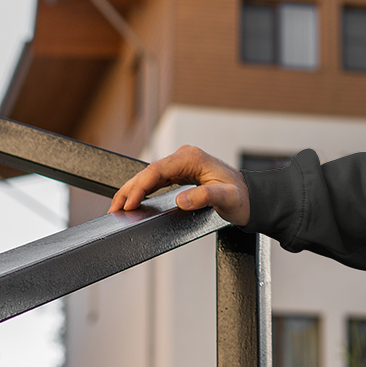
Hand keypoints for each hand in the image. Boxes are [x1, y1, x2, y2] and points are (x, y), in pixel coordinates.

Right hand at [108, 145, 251, 224]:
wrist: (251, 198)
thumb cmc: (242, 198)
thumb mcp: (227, 198)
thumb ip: (205, 197)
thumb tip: (181, 199)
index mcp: (192, 158)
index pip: (157, 170)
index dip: (139, 187)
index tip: (129, 203)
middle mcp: (184, 158)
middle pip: (148, 172)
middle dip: (129, 190)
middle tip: (114, 208)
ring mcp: (181, 165)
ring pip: (149, 176)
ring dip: (132, 191)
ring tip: (117, 207)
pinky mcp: (181, 174)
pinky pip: (156, 181)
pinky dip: (142, 191)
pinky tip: (133, 201)